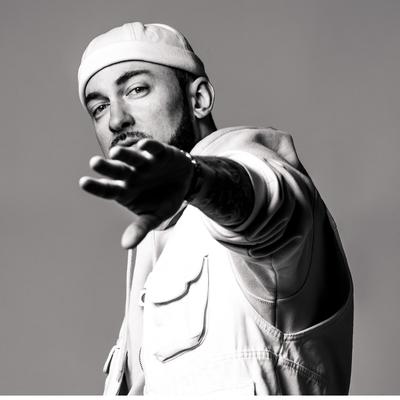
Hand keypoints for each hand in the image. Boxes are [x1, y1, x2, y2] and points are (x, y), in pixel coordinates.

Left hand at [79, 139, 193, 248]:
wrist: (185, 183)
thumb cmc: (164, 200)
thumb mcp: (155, 217)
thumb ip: (140, 228)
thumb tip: (126, 245)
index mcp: (125, 191)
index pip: (108, 189)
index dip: (96, 186)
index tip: (83, 182)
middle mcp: (131, 175)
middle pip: (116, 170)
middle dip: (106, 167)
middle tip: (94, 163)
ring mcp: (144, 162)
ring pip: (131, 157)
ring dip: (124, 154)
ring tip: (115, 152)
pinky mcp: (159, 152)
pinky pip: (153, 148)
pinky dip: (149, 146)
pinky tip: (143, 145)